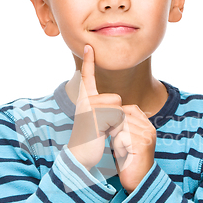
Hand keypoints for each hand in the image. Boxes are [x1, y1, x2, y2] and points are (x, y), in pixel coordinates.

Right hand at [67, 45, 125, 170]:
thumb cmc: (92, 140)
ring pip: (118, 107)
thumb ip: (107, 110)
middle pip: (116, 98)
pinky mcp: (94, 116)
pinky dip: (116, 127)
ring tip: (103, 131)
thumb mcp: (101, 121)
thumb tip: (121, 107)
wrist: (81, 156)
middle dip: (117, 114)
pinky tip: (103, 134)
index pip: (87, 77)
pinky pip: (117, 116)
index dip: (88, 61)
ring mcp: (88, 107)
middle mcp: (85, 101)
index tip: (89, 46)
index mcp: (85, 100)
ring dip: (117, 121)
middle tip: (103, 128)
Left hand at [111, 105, 156, 193]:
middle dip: (115, 131)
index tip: (114, 134)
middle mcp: (149, 128)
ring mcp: (147, 136)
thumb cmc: (128, 161)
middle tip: (120, 146)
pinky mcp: (142, 144)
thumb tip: (108, 110)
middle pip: (123, 116)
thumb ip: (122, 124)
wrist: (136, 181)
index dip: (117, 118)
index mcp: (147, 125)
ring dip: (116, 139)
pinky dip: (117, 146)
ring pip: (120, 125)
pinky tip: (123, 155)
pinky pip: (121, 137)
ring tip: (122, 150)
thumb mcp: (125, 139)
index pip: (129, 109)